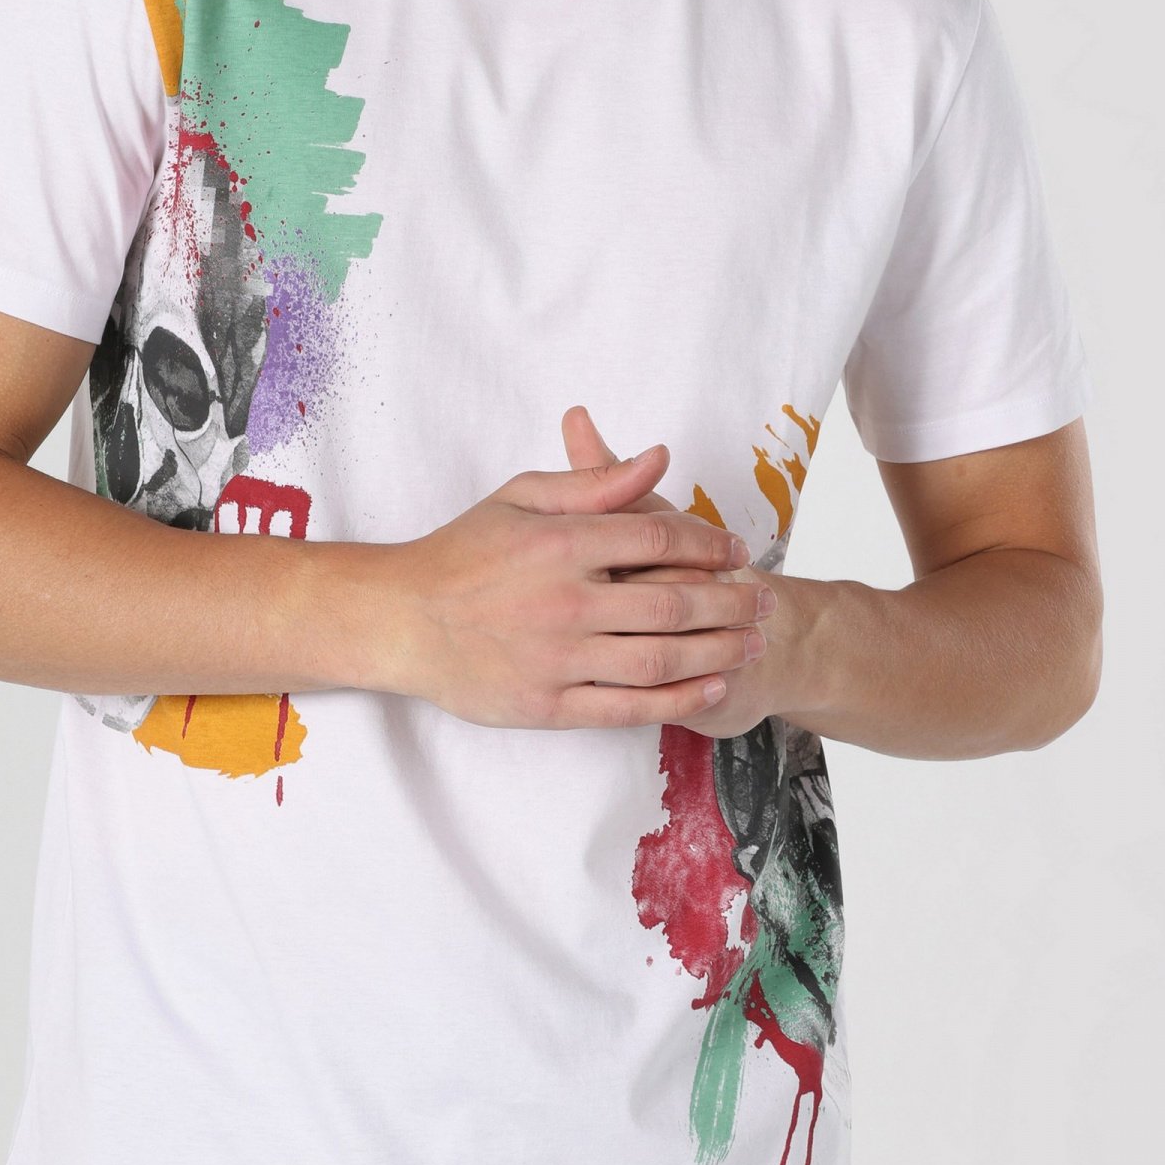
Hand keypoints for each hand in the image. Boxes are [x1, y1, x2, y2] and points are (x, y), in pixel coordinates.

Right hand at [386, 439, 766, 730]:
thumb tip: (660, 457)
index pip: (660, 536)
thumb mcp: (522, 495)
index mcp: (560, 541)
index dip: (710, 542)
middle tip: (766, 600)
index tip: (736, 549)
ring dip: (719, 651)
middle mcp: (564, 600)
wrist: (399, 620)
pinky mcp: (546, 704)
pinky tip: (711, 686)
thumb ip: (594, 480)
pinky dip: (677, 698)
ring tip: (753, 644)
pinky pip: (627, 706)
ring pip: (661, 657)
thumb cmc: (462, 553)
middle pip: (674, 600)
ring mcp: (556, 657)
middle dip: (732, 601)